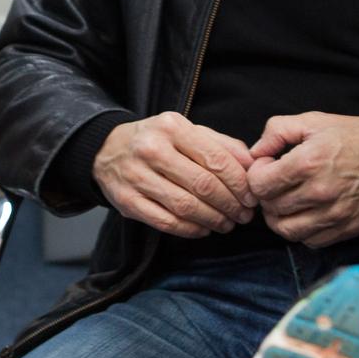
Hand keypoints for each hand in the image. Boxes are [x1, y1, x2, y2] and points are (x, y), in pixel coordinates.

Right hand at [93, 112, 255, 237]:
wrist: (106, 150)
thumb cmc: (157, 141)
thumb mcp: (188, 131)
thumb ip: (222, 145)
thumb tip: (252, 166)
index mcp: (171, 127)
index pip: (215, 159)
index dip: (239, 183)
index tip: (251, 197)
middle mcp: (151, 149)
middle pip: (203, 185)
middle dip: (230, 205)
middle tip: (243, 215)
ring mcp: (136, 176)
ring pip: (185, 206)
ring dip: (213, 220)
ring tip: (227, 224)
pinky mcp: (126, 201)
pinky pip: (166, 222)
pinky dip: (190, 230)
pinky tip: (203, 229)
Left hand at [246, 112, 358, 246]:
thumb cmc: (356, 137)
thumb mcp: (314, 121)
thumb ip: (277, 131)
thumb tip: (255, 153)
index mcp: (309, 163)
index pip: (259, 185)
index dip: (257, 174)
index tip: (269, 166)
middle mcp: (321, 192)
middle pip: (270, 209)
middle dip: (267, 196)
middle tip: (277, 183)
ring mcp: (335, 215)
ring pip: (286, 231)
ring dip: (280, 217)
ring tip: (288, 201)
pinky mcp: (347, 229)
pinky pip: (310, 241)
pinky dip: (302, 230)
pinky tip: (307, 212)